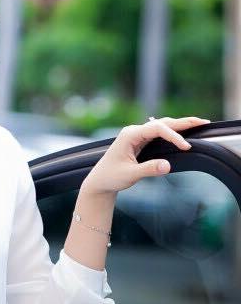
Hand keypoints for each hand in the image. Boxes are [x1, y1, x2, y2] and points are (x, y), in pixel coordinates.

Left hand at [82, 116, 210, 195]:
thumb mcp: (130, 175)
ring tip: (199, 123)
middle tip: (203, 122)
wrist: (100, 181)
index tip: (186, 147)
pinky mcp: (140, 141)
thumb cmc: (111, 177)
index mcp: (129, 135)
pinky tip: (184, 132)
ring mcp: (137, 135)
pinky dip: (173, 132)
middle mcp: (134, 132)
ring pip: (162, 126)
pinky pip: (159, 133)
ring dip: (180, 125)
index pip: (157, 129)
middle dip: (183, 122)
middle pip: (162, 123)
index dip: (173, 136)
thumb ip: (148, 169)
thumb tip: (167, 165)